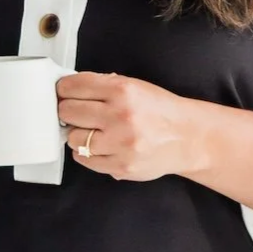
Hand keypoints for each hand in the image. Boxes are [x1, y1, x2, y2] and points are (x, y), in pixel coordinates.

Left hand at [54, 71, 211, 183]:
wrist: (188, 137)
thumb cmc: (160, 111)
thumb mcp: (135, 86)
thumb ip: (103, 86)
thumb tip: (67, 89)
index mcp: (123, 90)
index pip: (73, 86)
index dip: (64, 90)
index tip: (64, 93)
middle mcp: (120, 116)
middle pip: (67, 112)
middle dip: (68, 111)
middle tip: (76, 113)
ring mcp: (120, 143)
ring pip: (73, 138)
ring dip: (77, 134)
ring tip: (92, 131)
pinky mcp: (120, 165)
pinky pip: (84, 159)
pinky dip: (85, 153)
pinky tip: (99, 146)